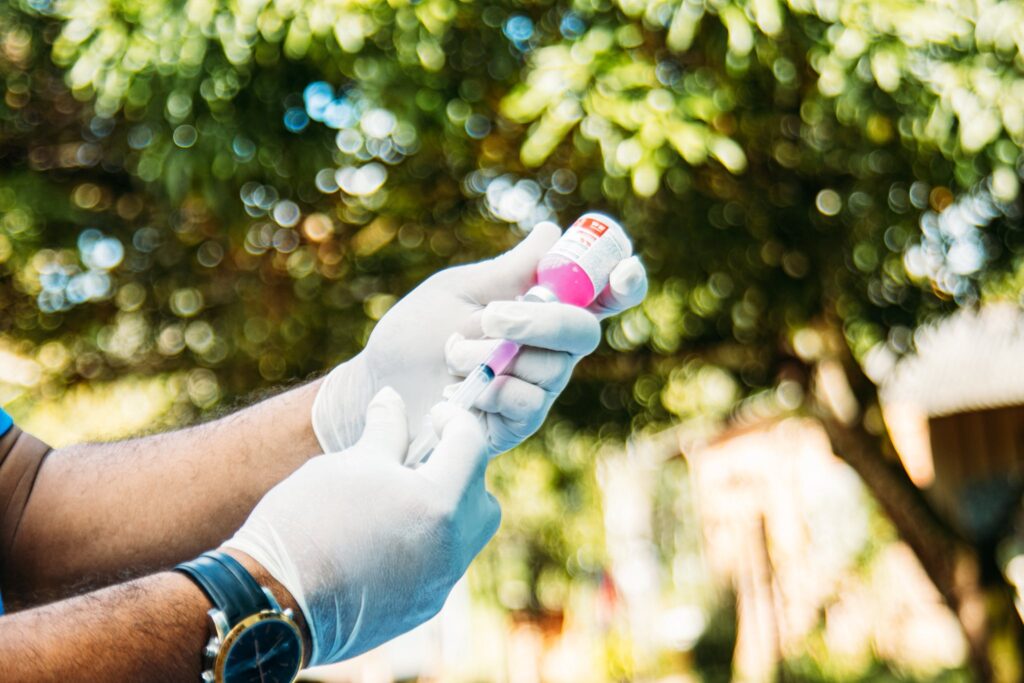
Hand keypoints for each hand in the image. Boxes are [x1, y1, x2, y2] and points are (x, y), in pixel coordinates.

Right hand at [224, 388, 498, 665]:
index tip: (433, 416)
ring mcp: (437, 585)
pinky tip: (385, 534)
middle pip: (482, 498)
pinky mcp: (419, 609)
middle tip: (423, 457)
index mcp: (440, 504)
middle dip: (461, 471)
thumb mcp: (349, 462)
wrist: (270, 602)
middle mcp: (451, 549)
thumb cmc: (308, 520)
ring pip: (464, 536)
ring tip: (399, 496)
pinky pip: (440, 565)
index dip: (455, 421)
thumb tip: (393, 399)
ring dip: (444, 509)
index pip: (473, 447)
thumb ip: (386, 429)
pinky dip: (426, 542)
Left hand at [311, 221, 647, 453]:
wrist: (377, 386)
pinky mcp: (518, 423)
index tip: (619, 273)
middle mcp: (549, 348)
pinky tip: (456, 393)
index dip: (624, 282)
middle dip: (537, 320)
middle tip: (490, 317)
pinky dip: (488, 392)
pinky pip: (527, 403)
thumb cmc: (415, 335)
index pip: (602, 294)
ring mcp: (538, 388)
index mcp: (541, 308)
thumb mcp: (456, 291)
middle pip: (583, 332)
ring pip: (551, 369)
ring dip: (492, 357)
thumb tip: (551, 233)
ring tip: (451, 358)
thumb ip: (506, 271)